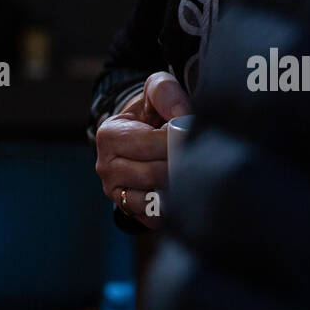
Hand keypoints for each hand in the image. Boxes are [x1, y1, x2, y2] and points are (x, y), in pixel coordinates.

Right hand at [94, 71, 191, 228]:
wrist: (138, 138)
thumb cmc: (150, 114)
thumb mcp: (154, 93)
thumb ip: (165, 93)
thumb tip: (183, 117)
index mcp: (110, 135)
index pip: (152, 143)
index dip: (180, 139)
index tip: (194, 133)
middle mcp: (106, 166)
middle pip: (155, 173)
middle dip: (183, 165)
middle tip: (203, 157)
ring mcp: (114, 191)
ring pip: (153, 198)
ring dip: (179, 188)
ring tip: (196, 175)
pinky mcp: (127, 209)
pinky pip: (152, 216)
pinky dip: (171, 209)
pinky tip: (185, 195)